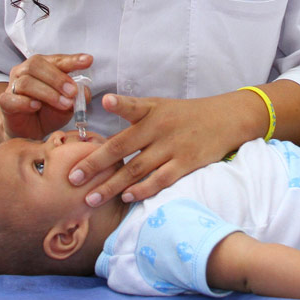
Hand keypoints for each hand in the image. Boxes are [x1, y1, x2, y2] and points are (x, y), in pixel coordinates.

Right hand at [0, 53, 91, 140]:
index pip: (56, 59)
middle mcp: (24, 71)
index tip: (88, 61)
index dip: (72, 59)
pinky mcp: (4, 102)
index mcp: (42, 66)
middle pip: (36, 65)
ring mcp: (12, 86)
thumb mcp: (68, 104)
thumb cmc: (48, 112)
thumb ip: (77, 96)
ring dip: (48, 93)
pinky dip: (25, 102)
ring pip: (26, 82)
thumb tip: (85, 92)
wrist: (29, 132)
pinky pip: (11, 99)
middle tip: (73, 92)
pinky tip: (36, 106)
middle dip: (58, 78)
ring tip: (64, 104)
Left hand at [69, 93, 242, 206]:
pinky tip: (126, 197)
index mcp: (152, 110)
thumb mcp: (161, 106)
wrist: (226, 119)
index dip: (120, 104)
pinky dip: (142, 190)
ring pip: (137, 169)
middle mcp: (160, 128)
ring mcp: (173, 147)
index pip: (133, 106)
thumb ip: (135, 114)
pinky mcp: (186, 163)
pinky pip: (160, 180)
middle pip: (123, 146)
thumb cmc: (185, 114)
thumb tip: (105, 124)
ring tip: (91, 198)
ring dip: (112, 185)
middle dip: (96, 163)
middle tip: (73, 177)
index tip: (106, 101)